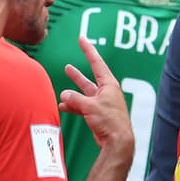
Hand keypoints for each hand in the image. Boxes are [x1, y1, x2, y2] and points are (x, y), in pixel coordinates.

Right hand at [61, 37, 133, 151]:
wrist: (118, 142)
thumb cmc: (109, 121)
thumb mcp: (89, 106)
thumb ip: (75, 99)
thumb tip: (64, 96)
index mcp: (109, 85)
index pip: (97, 63)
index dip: (88, 50)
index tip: (82, 39)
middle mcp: (106, 93)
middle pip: (89, 79)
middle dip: (77, 75)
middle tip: (68, 66)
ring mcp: (102, 105)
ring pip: (84, 95)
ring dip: (73, 95)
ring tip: (62, 92)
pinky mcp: (98, 116)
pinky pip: (83, 107)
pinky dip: (74, 107)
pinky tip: (63, 108)